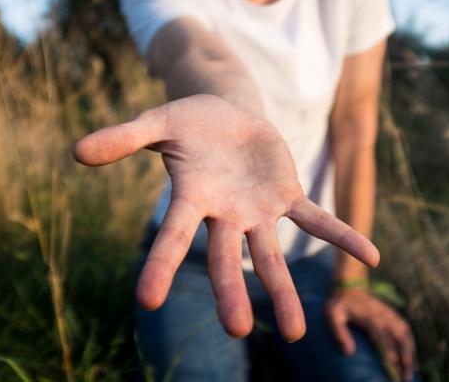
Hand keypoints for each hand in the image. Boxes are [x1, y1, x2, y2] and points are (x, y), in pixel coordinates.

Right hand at [74, 94, 379, 340]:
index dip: (160, 264)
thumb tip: (76, 151)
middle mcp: (225, 215)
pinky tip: (372, 258)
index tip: (145, 299)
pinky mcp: (287, 197)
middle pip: (225, 258)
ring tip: (299, 333)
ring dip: (285, 290)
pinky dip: (342, 236)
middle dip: (231, 292)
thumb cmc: (189, 123)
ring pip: (272, 255)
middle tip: (239, 329)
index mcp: (191, 199)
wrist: (226, 116)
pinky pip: (317, 220)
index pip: (171, 236)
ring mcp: (258, 210)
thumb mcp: (156, 122)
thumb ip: (123, 138)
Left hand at [326, 287, 415, 380]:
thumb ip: (340, 333)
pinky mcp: (392, 313)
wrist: (349, 285)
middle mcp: (384, 316)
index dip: (391, 354)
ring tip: (412, 369)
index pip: (384, 338)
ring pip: (406, 333)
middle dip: (406, 357)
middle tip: (407, 376)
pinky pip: (406, 328)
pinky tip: (411, 353)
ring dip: (411, 351)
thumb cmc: (340, 303)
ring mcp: (389, 314)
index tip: (395, 369)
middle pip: (400, 337)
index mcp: (371, 318)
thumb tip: (349, 354)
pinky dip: (411, 341)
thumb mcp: (333, 316)